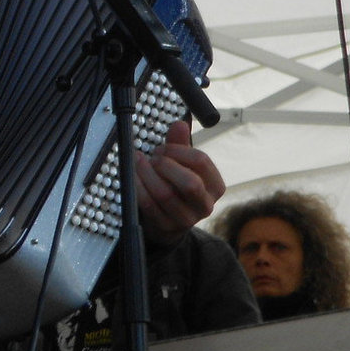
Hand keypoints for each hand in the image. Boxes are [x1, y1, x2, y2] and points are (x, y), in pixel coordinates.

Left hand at [135, 118, 224, 245]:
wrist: (169, 220)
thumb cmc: (176, 185)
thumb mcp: (182, 164)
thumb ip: (180, 144)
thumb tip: (179, 124)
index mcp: (215, 186)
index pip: (202, 161)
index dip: (177, 150)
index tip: (162, 148)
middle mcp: (206, 205)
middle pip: (189, 183)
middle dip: (165, 165)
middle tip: (152, 158)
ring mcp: (187, 219)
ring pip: (165, 194)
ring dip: (147, 174)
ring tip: (139, 163)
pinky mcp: (166, 226)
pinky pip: (149, 205)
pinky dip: (138, 187)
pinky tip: (133, 176)